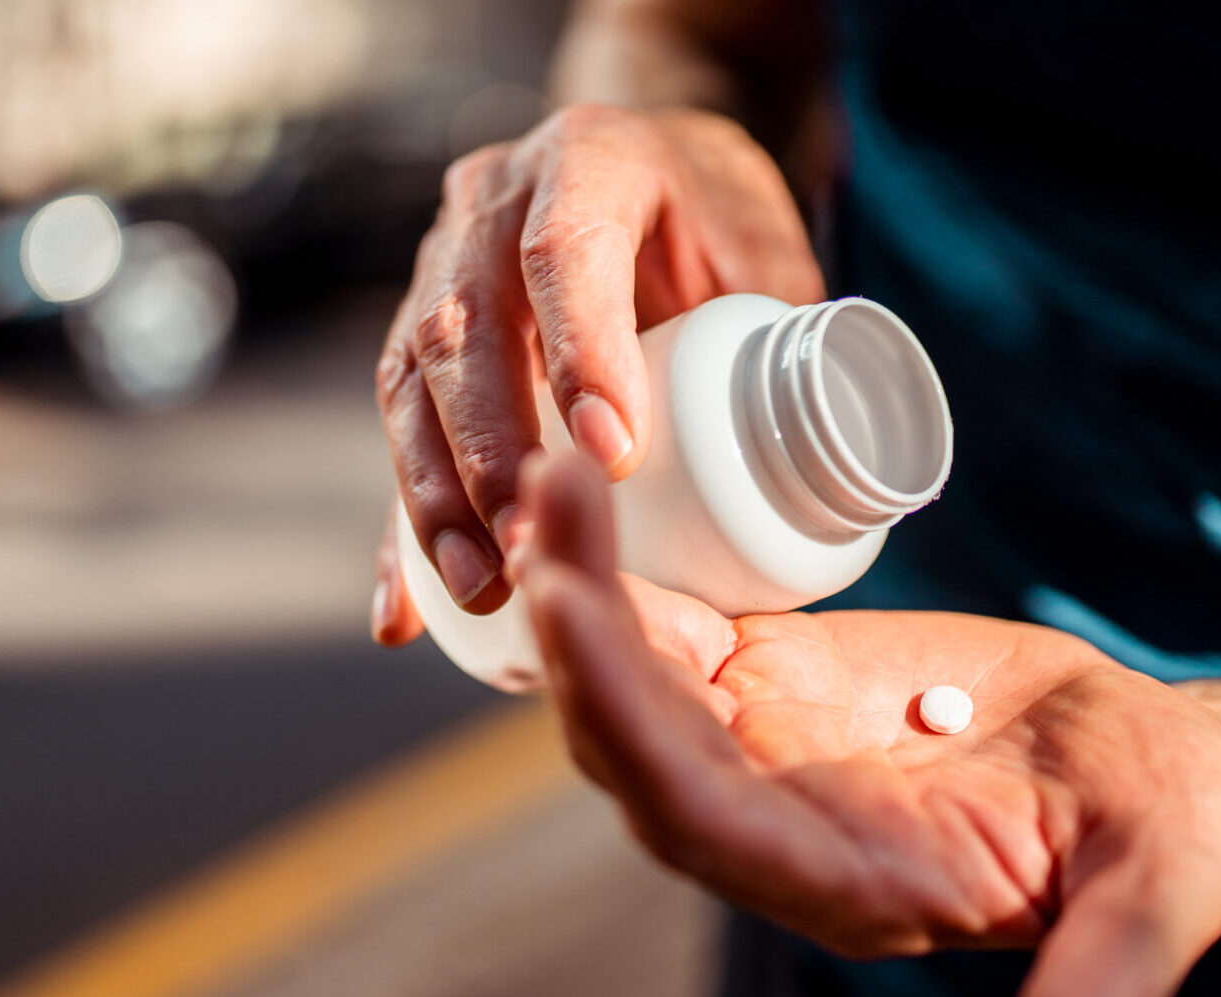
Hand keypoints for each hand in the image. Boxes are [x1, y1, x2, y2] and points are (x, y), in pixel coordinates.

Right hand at [372, 104, 822, 641]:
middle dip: (488, 448)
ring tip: (482, 587)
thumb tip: (820, 458)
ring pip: (409, 382)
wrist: (655, 174)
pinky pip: (400, 436)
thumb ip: (784, 335)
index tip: (614, 456)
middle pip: (463, 326)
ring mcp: (440, 268)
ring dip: (436, 496)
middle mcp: (491, 204)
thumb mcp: (766, 249)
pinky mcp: (418, 341)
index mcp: (589, 160)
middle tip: (531, 543)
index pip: (565, 249)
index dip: (581, 350)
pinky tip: (405, 612)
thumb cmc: (718, 221)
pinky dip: (402, 528)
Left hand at [514, 453, 1220, 996]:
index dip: (632, 725)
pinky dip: (624, 572)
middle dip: (580, 638)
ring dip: (582, 590)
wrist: (1133, 763)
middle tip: (546, 505)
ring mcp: (757, 754)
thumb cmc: (1152, 829)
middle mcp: (771, 829)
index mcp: (842, 886)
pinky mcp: (765, 687)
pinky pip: (669, 635)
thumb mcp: (1152, 892)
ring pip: (632, 684)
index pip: (701, 819)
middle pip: (634, 745)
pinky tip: (586, 490)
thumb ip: (1108, 980)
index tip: (576, 617)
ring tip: (554, 474)